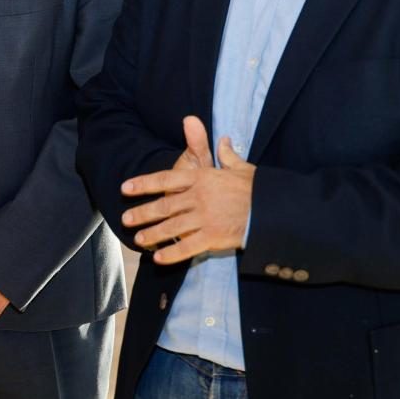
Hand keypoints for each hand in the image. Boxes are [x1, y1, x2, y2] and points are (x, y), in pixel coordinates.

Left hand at [119, 115, 254, 264]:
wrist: (273, 209)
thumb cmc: (256, 188)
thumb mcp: (240, 167)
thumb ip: (226, 155)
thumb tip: (224, 140)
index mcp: (202, 178)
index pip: (166, 179)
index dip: (144, 183)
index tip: (126, 188)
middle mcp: (199, 197)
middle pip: (164, 205)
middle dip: (143, 213)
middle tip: (126, 219)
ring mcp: (204, 217)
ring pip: (171, 227)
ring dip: (153, 234)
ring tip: (138, 239)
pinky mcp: (213, 236)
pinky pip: (187, 246)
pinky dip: (171, 253)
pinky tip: (158, 258)